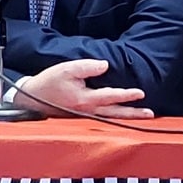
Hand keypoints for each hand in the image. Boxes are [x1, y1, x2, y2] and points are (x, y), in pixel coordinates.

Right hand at [14, 59, 150, 117]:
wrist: (33, 98)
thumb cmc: (50, 82)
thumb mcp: (66, 69)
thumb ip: (87, 66)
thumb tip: (105, 65)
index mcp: (85, 99)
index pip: (110, 96)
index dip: (126, 95)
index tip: (140, 93)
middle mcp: (88, 110)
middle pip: (115, 113)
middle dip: (133, 113)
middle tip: (149, 113)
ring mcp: (86, 115)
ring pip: (112, 117)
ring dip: (128, 117)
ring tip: (144, 115)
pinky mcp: (84, 116)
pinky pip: (105, 117)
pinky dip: (117, 117)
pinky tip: (125, 114)